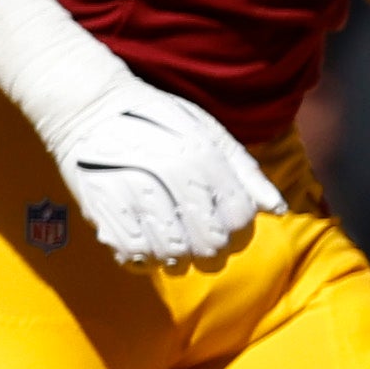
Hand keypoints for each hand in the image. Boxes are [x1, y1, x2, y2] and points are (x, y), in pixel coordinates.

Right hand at [44, 73, 280, 268]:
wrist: (91, 108)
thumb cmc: (160, 122)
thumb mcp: (210, 134)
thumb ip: (246, 173)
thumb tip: (278, 209)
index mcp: (204, 156)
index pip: (239, 218)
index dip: (241, 234)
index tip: (231, 232)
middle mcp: (171, 174)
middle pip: (209, 243)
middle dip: (215, 254)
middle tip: (207, 248)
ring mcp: (134, 192)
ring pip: (173, 255)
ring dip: (181, 260)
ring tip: (178, 248)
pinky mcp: (101, 208)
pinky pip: (134, 254)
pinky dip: (147, 260)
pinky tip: (150, 247)